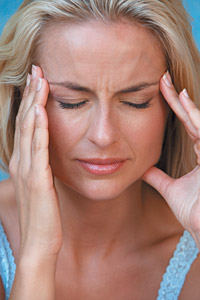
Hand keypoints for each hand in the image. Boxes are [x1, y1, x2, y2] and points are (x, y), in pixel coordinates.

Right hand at [9, 65, 61, 259]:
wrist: (40, 243)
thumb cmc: (44, 215)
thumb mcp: (41, 186)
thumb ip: (42, 168)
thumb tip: (47, 155)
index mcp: (24, 163)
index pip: (27, 125)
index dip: (30, 101)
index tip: (38, 80)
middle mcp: (22, 162)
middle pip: (25, 121)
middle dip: (31, 94)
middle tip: (37, 69)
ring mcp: (28, 170)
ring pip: (29, 129)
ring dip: (33, 102)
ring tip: (39, 79)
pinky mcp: (37, 179)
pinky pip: (38, 148)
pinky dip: (38, 127)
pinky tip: (39, 110)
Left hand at [142, 71, 199, 239]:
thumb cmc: (195, 213)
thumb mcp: (171, 190)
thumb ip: (158, 178)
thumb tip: (142, 170)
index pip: (187, 125)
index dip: (176, 109)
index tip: (161, 92)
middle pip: (192, 118)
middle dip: (177, 99)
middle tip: (162, 78)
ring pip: (199, 120)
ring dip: (184, 102)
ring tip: (168, 84)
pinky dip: (194, 115)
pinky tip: (182, 99)